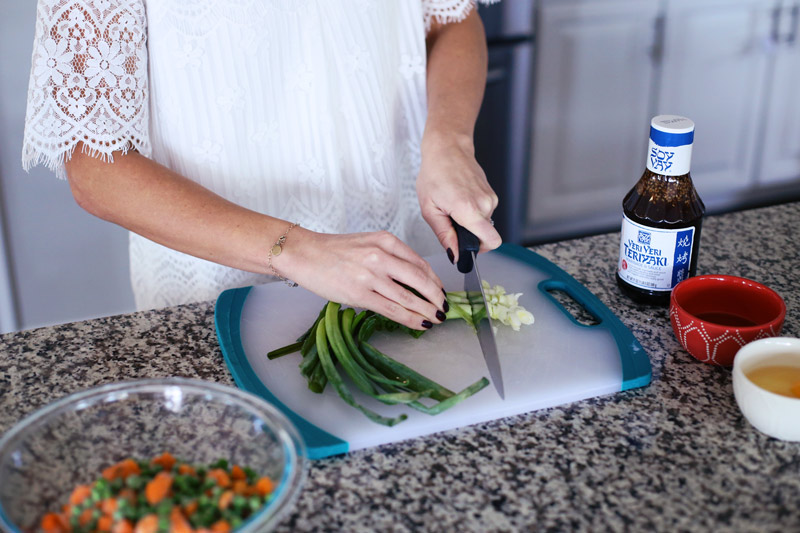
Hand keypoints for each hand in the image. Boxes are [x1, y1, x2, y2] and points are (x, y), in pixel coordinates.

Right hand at [275, 228, 447, 330]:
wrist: (304, 254)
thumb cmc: (333, 251)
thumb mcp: (367, 243)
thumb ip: (390, 257)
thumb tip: (413, 280)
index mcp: (386, 241)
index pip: (420, 263)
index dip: (435, 281)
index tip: (441, 292)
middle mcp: (381, 256)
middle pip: (421, 280)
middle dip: (437, 298)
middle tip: (444, 309)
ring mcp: (371, 275)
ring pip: (409, 297)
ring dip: (426, 311)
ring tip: (435, 319)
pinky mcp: (360, 294)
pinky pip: (392, 309)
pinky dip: (410, 319)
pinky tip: (419, 324)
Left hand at [416, 134, 501, 263]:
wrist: (447, 148)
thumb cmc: (435, 173)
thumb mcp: (430, 209)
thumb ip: (444, 235)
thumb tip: (454, 255)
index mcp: (469, 210)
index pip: (491, 241)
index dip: (479, 250)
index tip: (465, 247)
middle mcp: (485, 204)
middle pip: (485, 235)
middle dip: (469, 235)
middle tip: (451, 221)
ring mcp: (491, 198)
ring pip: (484, 224)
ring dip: (469, 222)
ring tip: (453, 206)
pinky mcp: (491, 194)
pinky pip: (484, 213)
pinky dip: (472, 212)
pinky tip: (459, 199)